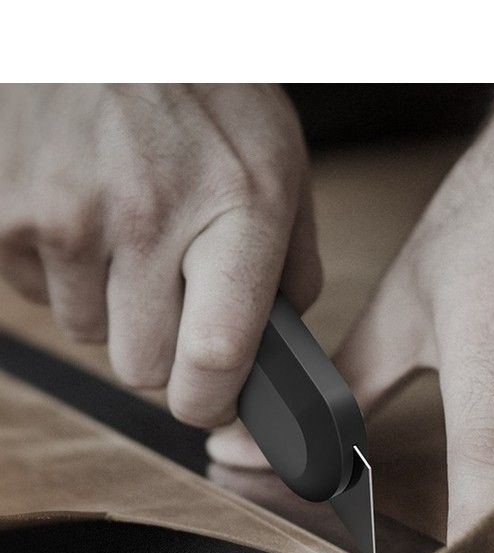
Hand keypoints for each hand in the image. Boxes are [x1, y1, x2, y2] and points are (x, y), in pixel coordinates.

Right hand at [0, 84, 319, 426]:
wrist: (105, 20)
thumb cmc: (203, 93)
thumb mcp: (282, 167)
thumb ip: (293, 266)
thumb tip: (281, 343)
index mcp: (237, 207)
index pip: (215, 356)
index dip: (212, 402)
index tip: (215, 403)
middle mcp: (147, 215)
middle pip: (141, 366)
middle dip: (162, 349)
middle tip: (173, 296)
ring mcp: (63, 214)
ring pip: (88, 333)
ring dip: (111, 306)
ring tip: (128, 234)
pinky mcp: (2, 212)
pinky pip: (37, 293)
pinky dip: (64, 273)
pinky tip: (85, 216)